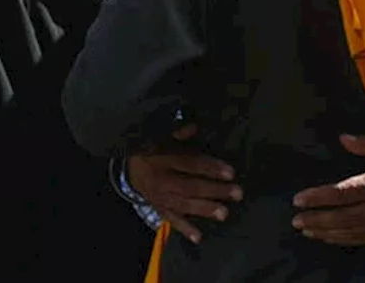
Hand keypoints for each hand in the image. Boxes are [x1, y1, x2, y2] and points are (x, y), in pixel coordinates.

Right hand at [127, 125, 242, 243]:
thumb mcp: (161, 136)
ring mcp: (159, 197)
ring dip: (205, 209)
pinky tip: (198, 237)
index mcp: (163, 159)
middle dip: (215, 191)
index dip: (211, 167)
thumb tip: (194, 127)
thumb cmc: (152, 149)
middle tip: (237, 193)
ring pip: (184, 205)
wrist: (127, 168)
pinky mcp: (158, 208)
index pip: (191, 164)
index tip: (231, 172)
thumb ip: (178, 133)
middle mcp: (162, 181)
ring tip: (224, 214)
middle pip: (191, 187)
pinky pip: (171, 220)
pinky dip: (184, 229)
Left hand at [291, 134, 364, 245]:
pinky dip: (344, 240)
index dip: (316, 198)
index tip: (299, 199)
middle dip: (316, 220)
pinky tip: (332, 238)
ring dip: (326, 233)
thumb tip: (344, 139)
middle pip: (340, 218)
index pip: (340, 193)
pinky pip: (363, 239)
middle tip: (297, 220)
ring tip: (309, 230)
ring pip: (349, 232)